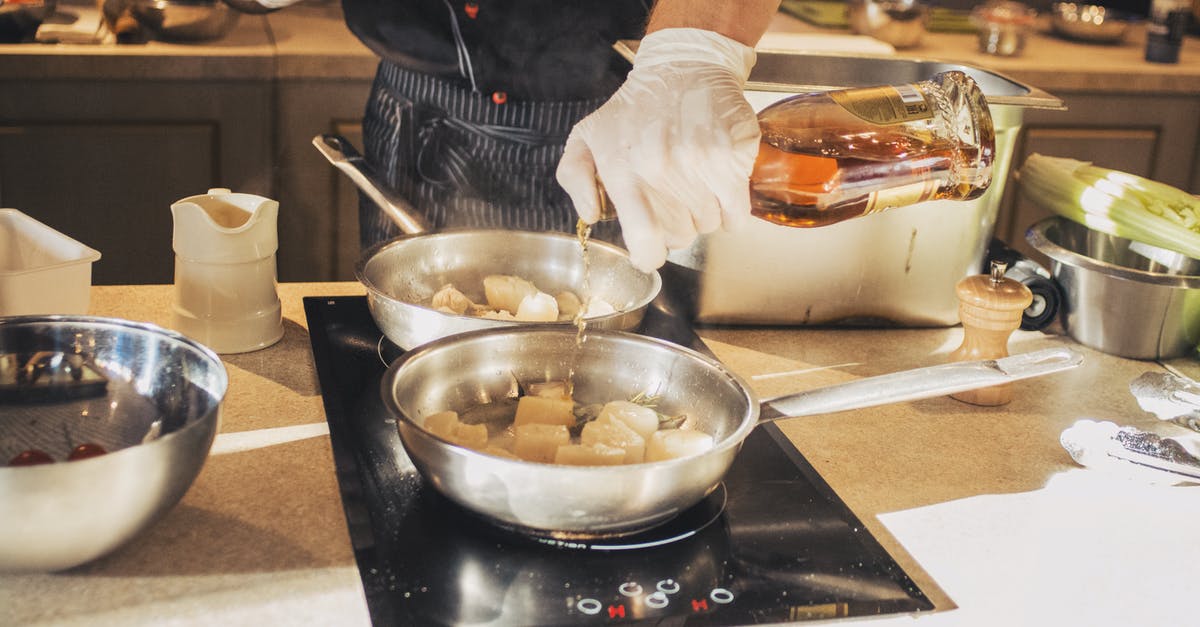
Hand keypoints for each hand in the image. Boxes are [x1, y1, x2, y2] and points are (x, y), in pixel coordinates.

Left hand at [556, 28, 760, 271]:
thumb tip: (591, 215)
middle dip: (677, 225)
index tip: (650, 252)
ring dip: (703, 213)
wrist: (684, 66)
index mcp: (623, 170)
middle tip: (672, 197)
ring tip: (693, 182)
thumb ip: (574, 178)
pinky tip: (719, 187)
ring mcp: (700, 164)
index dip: (649, 256)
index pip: (644, 240)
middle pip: (680, 236)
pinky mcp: (732, 158)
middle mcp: (661, 170)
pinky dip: (731, 209)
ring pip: (709, 225)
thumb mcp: (587, 136)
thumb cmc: (634, 108)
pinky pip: (737, 214)